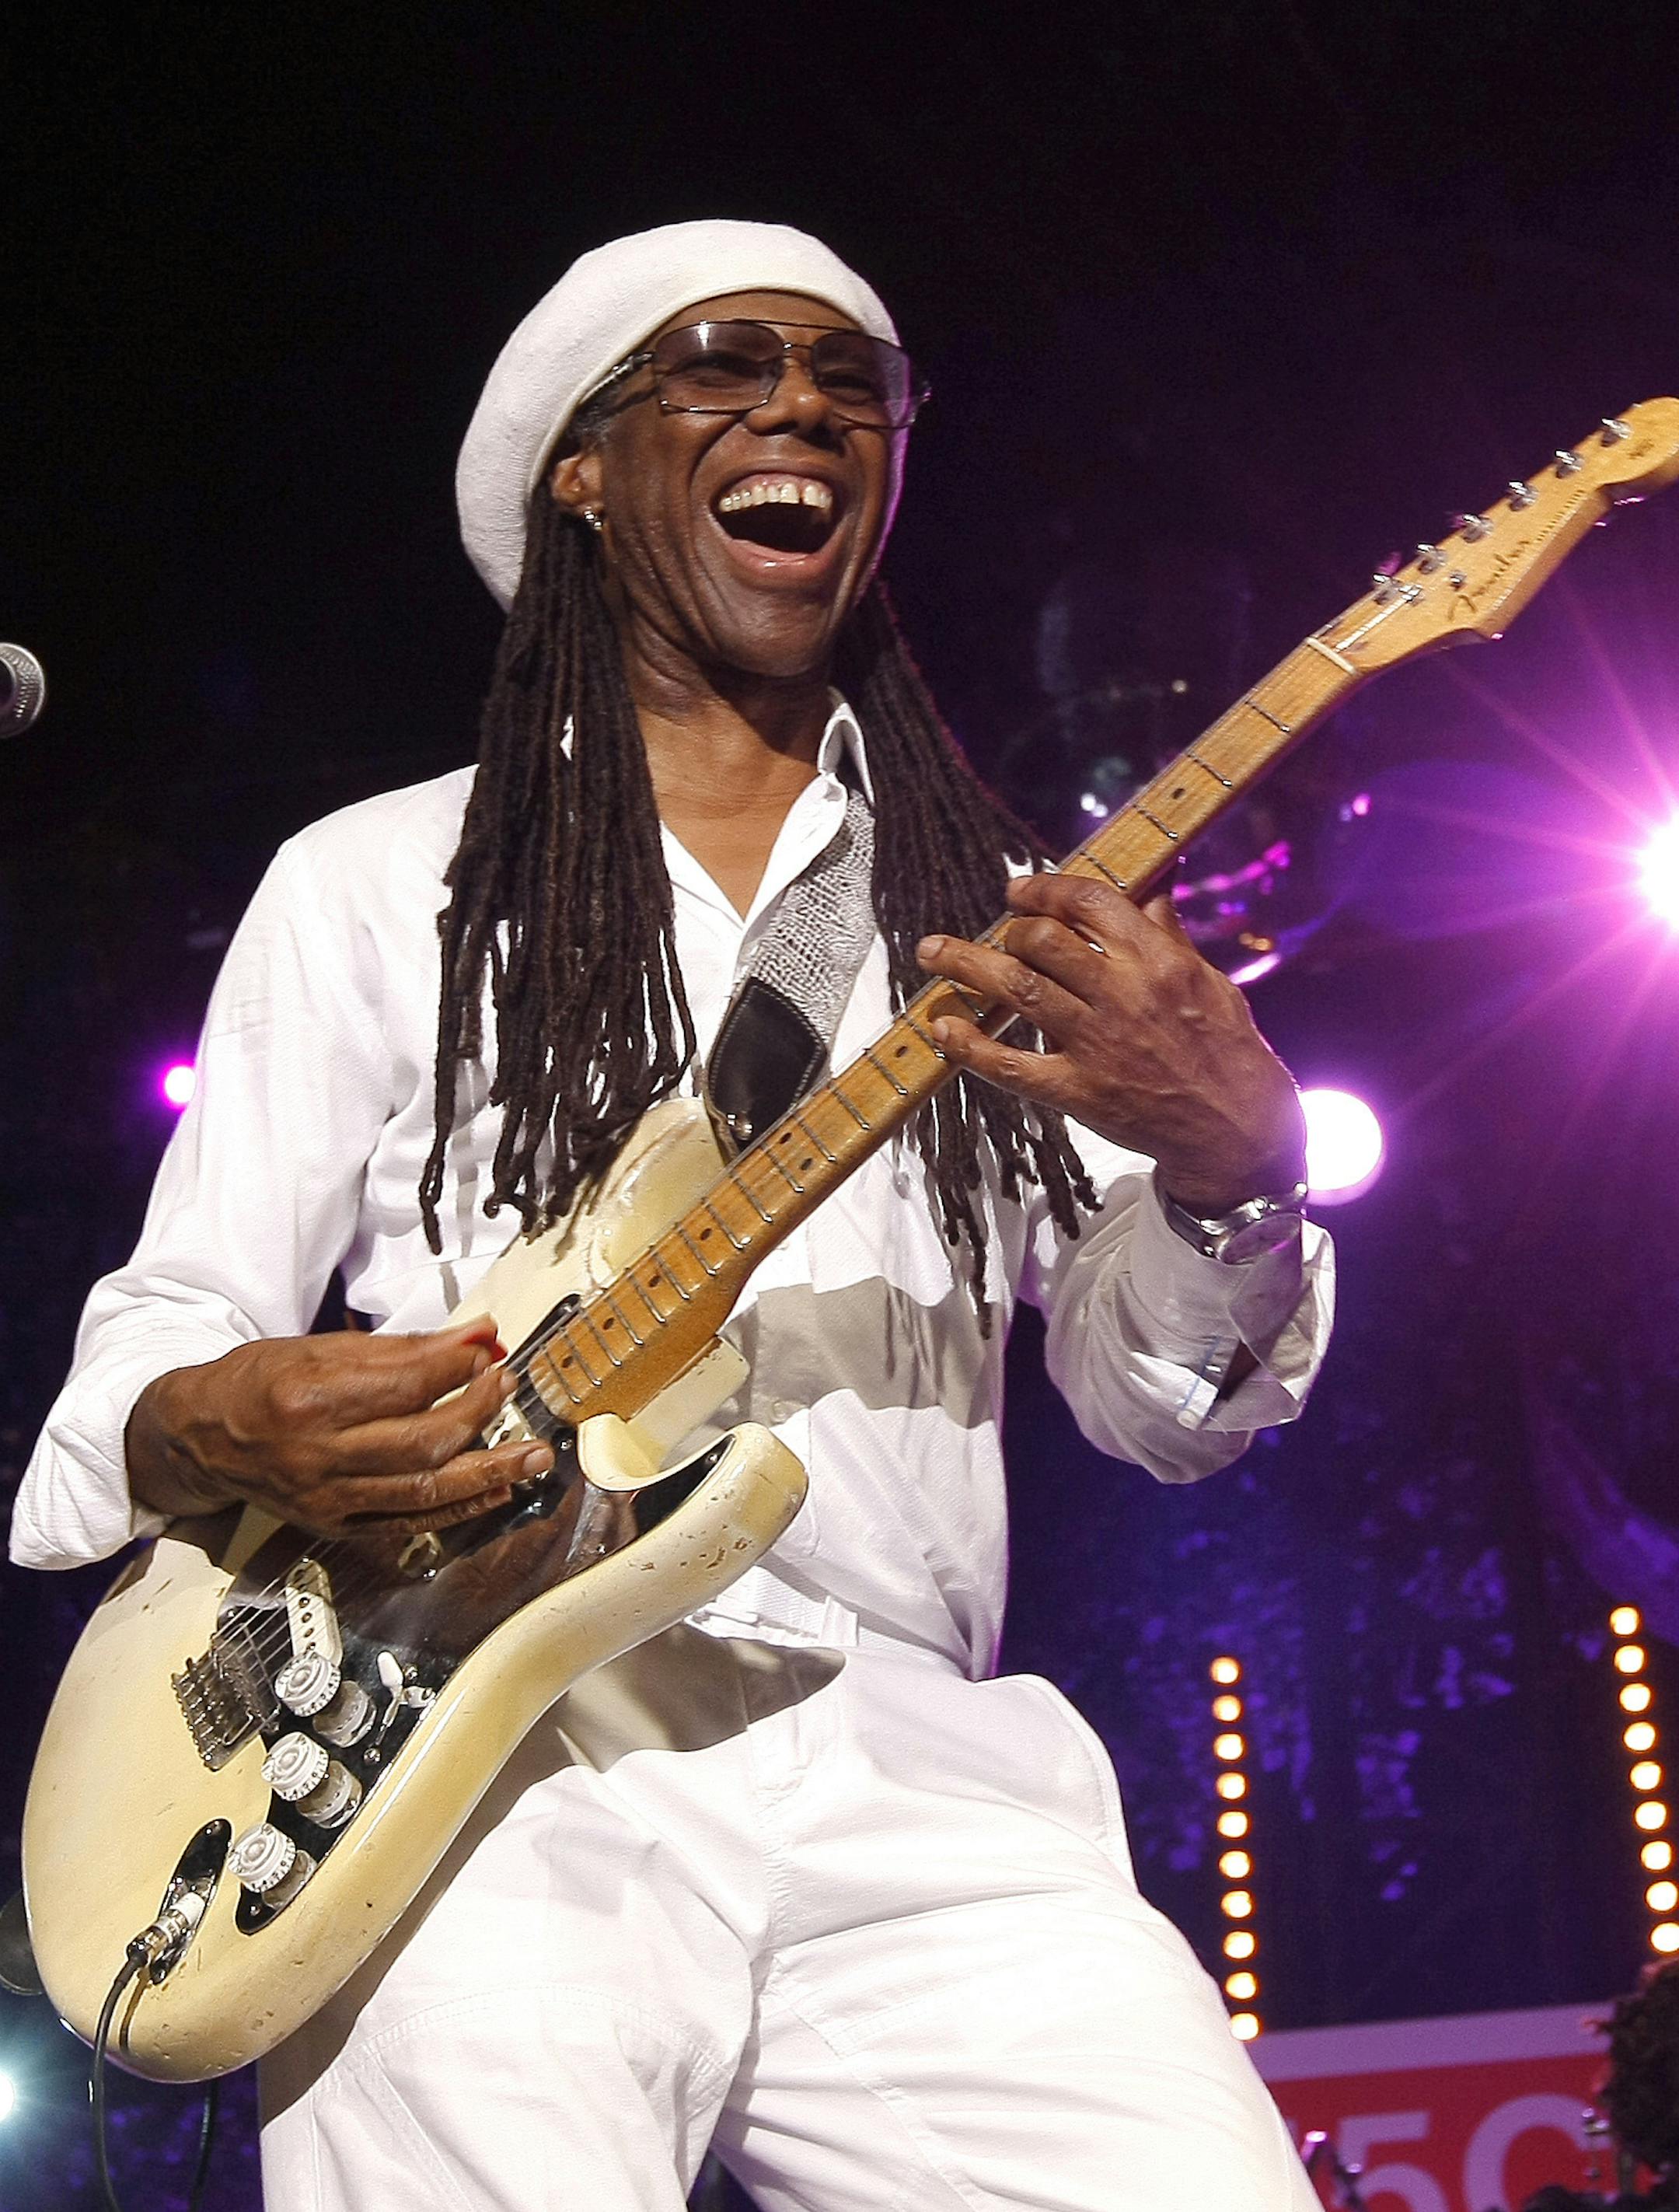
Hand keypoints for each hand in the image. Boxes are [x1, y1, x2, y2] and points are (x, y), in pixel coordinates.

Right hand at [126, 1318, 553, 1539]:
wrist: (203, 1437)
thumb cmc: (260, 1382)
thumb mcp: (322, 1347)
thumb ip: (405, 1346)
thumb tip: (479, 1335)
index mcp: (309, 1400)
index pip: (406, 1385)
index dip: (458, 1366)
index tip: (487, 1348)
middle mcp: (320, 1457)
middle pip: (424, 1442)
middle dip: (480, 1412)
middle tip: (507, 1385)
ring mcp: (330, 1500)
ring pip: (426, 1491)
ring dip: (491, 1471)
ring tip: (535, 1454)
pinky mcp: (338, 1528)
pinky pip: (412, 1523)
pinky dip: (460, 1508)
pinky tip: (497, 1489)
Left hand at [917, 873, 1305, 1212]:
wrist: (1239, 1130)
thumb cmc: (1227, 1051)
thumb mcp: (1207, 980)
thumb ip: (1167, 932)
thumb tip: (1153, 881)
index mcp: (1158, 961)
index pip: (1090, 903)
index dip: (1045, 890)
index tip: (1019, 891)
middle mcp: (1122, 996)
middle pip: (1044, 942)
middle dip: (1009, 929)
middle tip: (996, 931)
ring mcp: (1096, 1045)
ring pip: (1018, 990)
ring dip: (967, 965)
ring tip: (932, 951)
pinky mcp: (1079, 1092)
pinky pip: (1011, 1066)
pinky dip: (970, 1046)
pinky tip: (942, 1026)